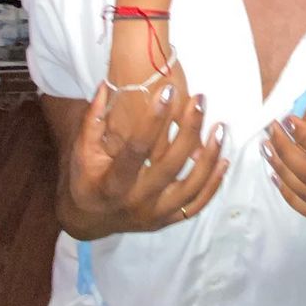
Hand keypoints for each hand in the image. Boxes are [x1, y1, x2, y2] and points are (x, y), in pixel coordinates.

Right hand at [65, 82, 227, 235]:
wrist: (90, 219)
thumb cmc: (85, 178)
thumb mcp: (82, 150)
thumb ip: (94, 119)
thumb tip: (106, 85)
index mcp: (113, 183)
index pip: (137, 149)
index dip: (153, 119)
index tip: (168, 90)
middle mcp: (136, 202)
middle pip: (170, 166)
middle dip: (189, 131)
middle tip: (200, 101)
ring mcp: (155, 215)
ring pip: (190, 188)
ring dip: (210, 158)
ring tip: (220, 127)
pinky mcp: (167, 221)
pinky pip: (197, 206)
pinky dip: (213, 184)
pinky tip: (224, 160)